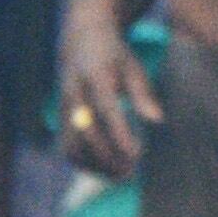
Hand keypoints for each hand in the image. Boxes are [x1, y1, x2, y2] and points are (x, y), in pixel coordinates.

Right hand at [60, 24, 158, 179]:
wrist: (80, 42)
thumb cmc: (114, 56)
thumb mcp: (133, 67)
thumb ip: (143, 94)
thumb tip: (157, 120)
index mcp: (94, 77)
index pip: (106, 111)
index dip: (119, 135)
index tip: (136, 154)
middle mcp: (73, 95)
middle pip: (85, 135)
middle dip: (107, 156)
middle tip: (130, 171)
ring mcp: (63, 109)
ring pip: (72, 147)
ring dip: (94, 165)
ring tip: (120, 174)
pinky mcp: (60, 120)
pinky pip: (68, 149)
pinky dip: (86, 163)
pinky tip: (106, 168)